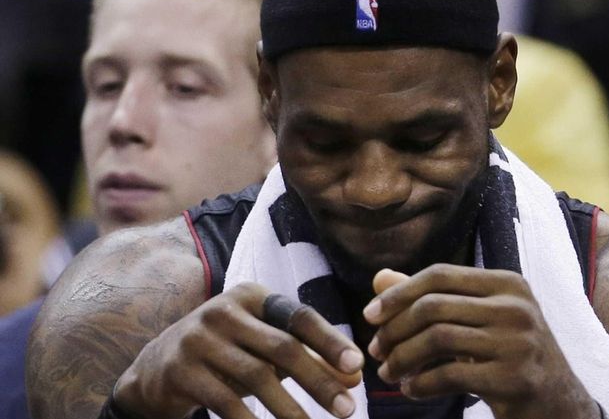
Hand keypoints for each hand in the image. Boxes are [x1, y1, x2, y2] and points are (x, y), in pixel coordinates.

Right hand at [113, 282, 363, 418]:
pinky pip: (225, 401)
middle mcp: (224, 310)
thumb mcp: (266, 350)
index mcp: (251, 296)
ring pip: (257, 376)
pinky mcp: (181, 370)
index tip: (357, 366)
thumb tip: (354, 375)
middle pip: (283, 347)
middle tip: (347, 410)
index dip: (330, 341)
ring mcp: (199, 338)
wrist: (156, 368)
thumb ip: (308, 357)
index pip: (299, 316)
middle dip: (319, 381)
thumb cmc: (227, 355)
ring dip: (290, 408)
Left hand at [363, 264, 598, 418]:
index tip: (370, 315)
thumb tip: (380, 278)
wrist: (561, 406)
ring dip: (402, 358)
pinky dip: (421, 384)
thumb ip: (431, 298)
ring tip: (389, 373)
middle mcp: (516, 306)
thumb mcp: (478, 321)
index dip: (398, 292)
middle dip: (394, 330)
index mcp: (508, 283)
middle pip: (433, 306)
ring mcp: (518, 342)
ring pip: (437, 339)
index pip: (439, 274)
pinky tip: (411, 390)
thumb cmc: (511, 357)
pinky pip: (450, 376)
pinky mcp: (515, 379)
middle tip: (376, 351)